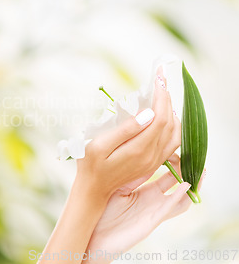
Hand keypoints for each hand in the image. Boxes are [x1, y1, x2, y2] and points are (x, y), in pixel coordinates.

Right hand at [76, 67, 180, 197]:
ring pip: (176, 132)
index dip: (161, 95)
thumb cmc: (90, 165)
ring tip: (161, 94)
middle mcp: (152, 155)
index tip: (158, 77)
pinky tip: (163, 115)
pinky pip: (173, 141)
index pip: (160, 117)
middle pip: (171, 122)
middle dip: (167, 98)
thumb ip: (125, 130)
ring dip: (172, 110)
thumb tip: (148, 114)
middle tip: (160, 80)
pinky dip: (173, 124)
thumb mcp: (99, 145)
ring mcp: (155, 160)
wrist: (94, 189)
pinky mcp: (154, 162)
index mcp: (139, 149)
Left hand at [82, 154, 204, 263]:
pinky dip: (180, 196)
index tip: (169, 141)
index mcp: (140, 189)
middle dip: (182, 166)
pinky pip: (171, 207)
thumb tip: (134, 148)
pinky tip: (186, 185)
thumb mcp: (114, 185)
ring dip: (189, 182)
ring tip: (198, 168)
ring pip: (179, 196)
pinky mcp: (153, 220)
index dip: (167, 157)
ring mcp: (154, 209)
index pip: (159, 170)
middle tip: (187, 150)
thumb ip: (127, 172)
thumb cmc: (100, 211)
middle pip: (173, 181)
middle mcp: (150, 199)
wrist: (93, 236)